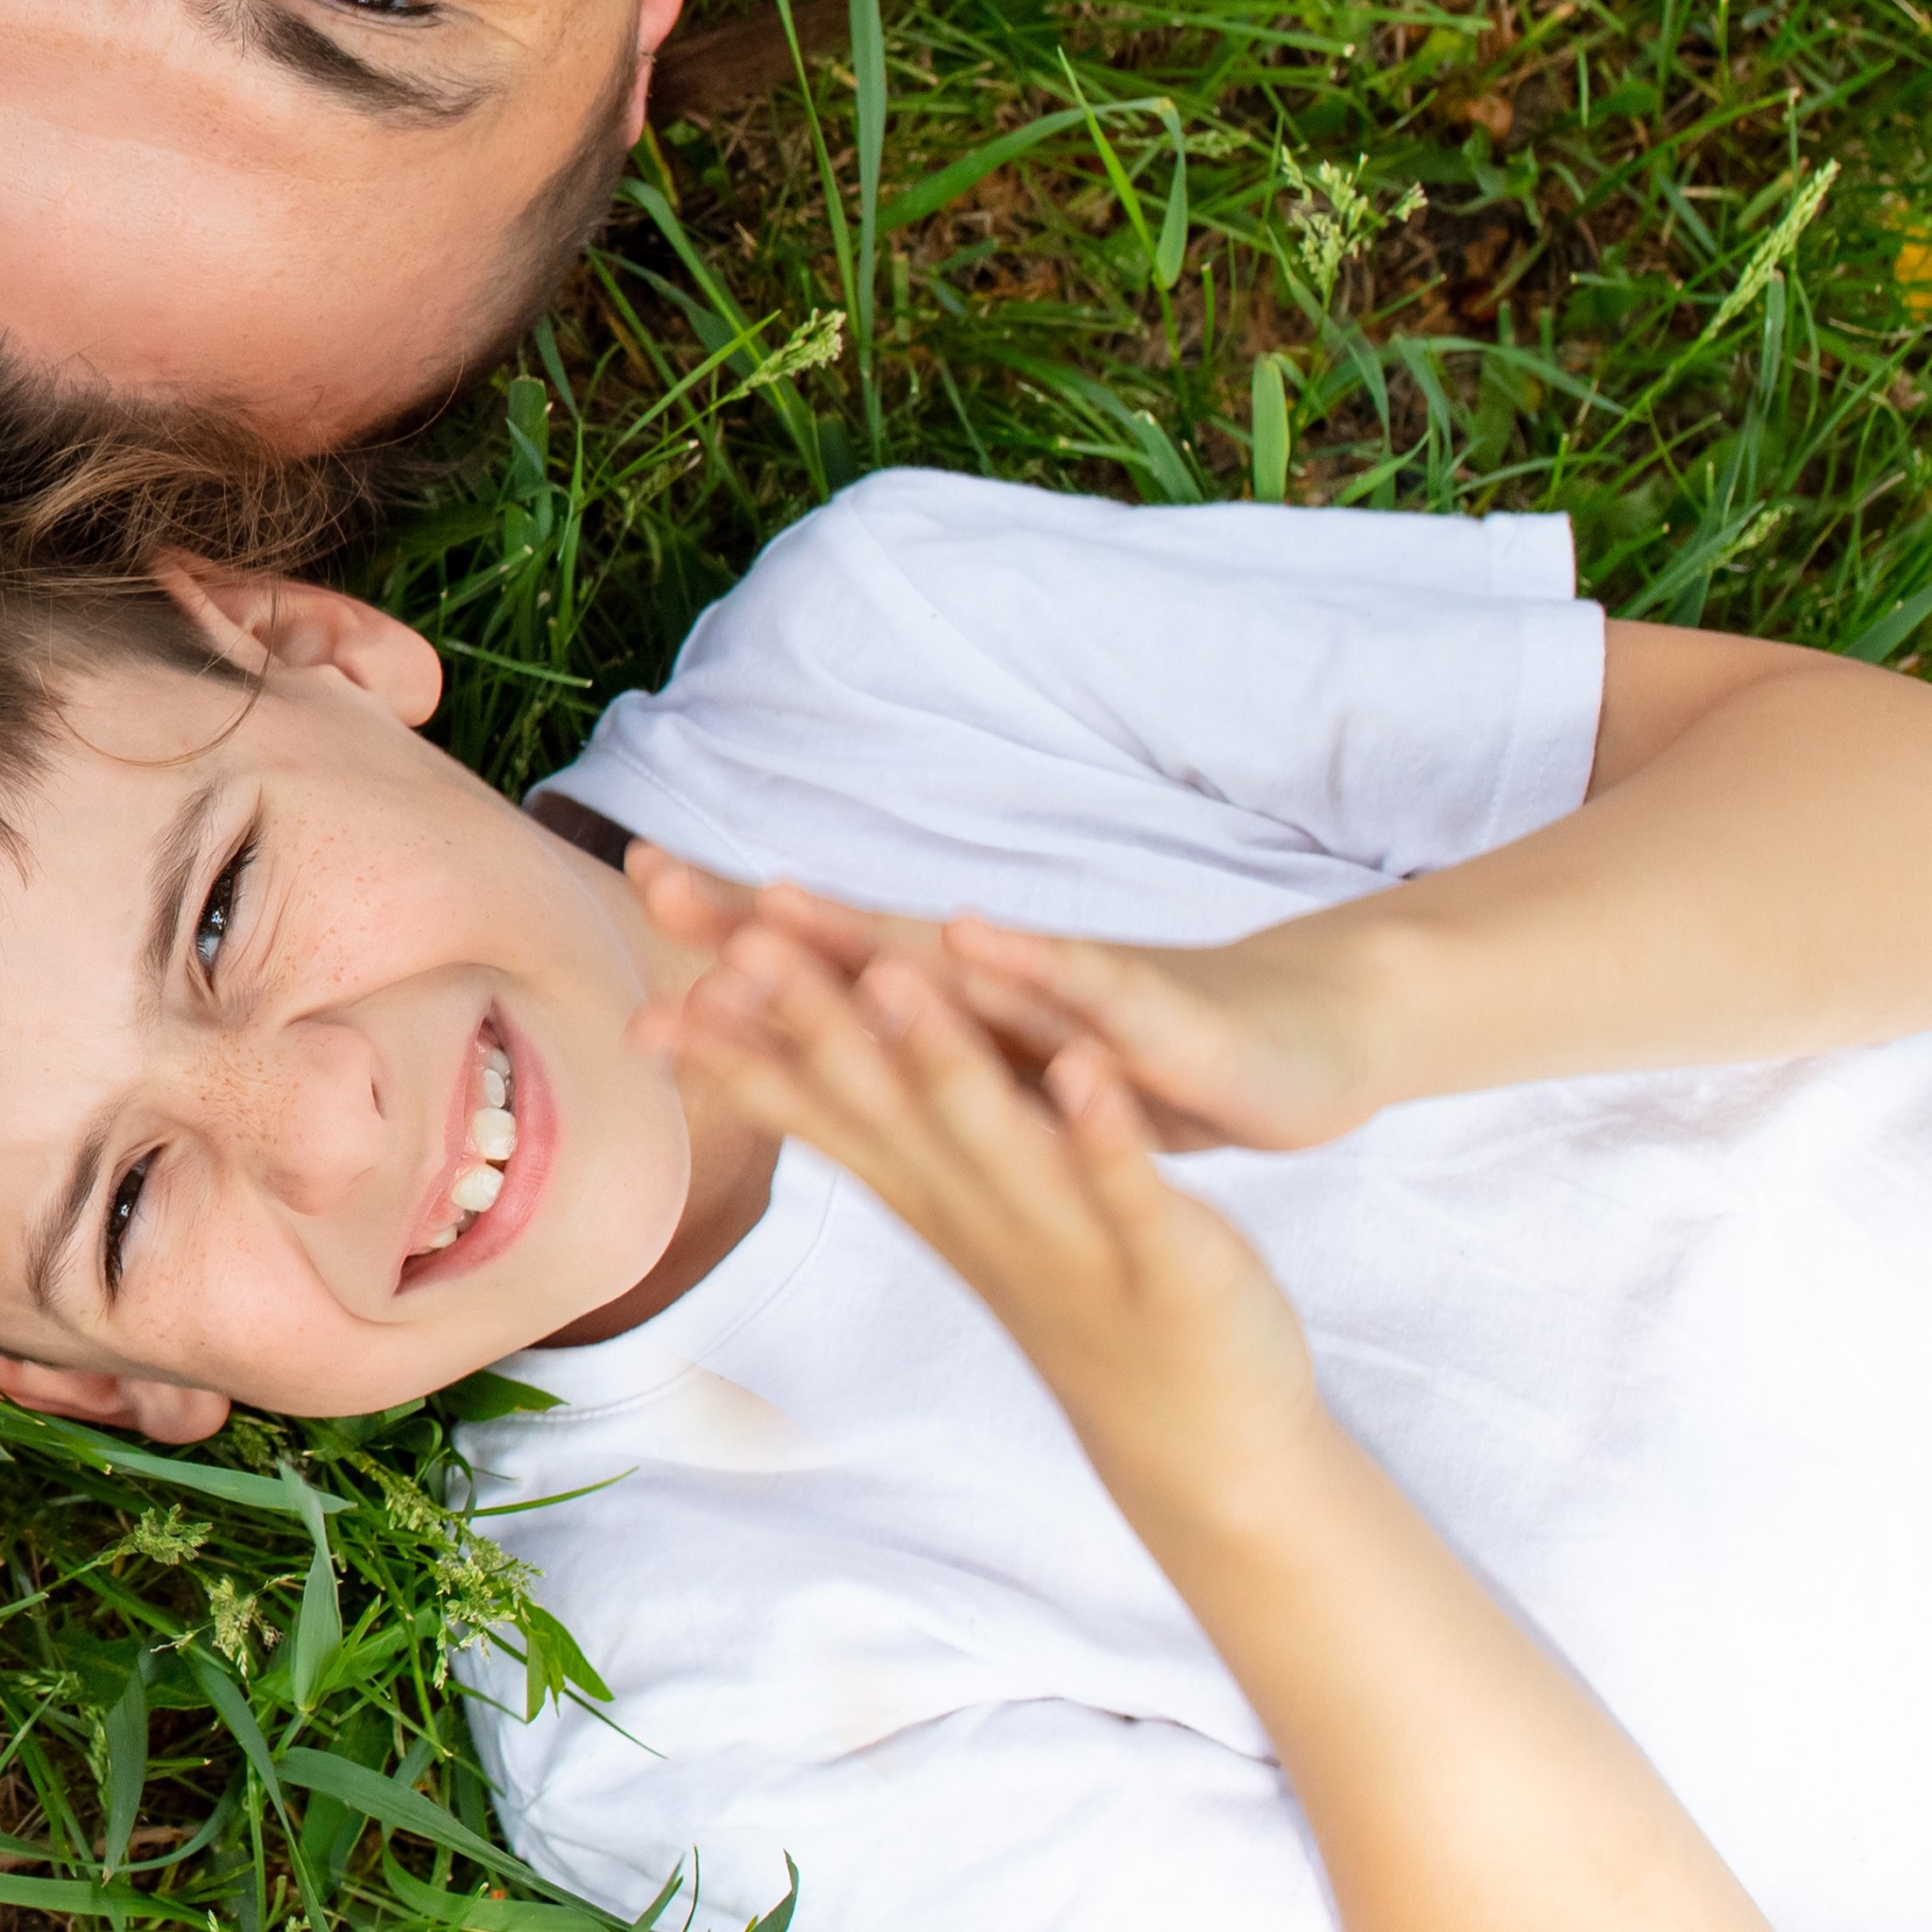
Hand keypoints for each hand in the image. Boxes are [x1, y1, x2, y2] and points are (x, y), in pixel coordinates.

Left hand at [627, 846, 1388, 1151]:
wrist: (1301, 1043)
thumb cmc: (1141, 1050)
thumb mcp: (1016, 1053)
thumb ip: (921, 1025)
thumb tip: (806, 1003)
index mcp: (972, 1002)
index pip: (832, 961)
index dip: (731, 931)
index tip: (630, 886)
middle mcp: (1011, 979)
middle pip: (869, 939)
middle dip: (759, 916)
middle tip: (652, 878)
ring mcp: (1087, 990)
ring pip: (969, 961)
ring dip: (876, 938)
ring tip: (780, 908)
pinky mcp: (1171, 1022)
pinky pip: (1100, 995)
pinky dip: (1044, 973)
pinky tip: (985, 946)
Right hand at [653, 918, 1321, 1478]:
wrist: (1195, 1444)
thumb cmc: (1077, 1295)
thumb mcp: (959, 1212)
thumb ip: (883, 1140)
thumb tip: (782, 1086)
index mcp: (925, 1192)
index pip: (811, 1113)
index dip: (735, 1055)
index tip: (648, 1003)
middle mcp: (972, 1211)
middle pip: (877, 1103)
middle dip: (810, 1021)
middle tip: (731, 949)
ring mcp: (1065, 1235)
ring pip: (987, 1132)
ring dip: (936, 1057)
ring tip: (886, 977)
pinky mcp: (1160, 1255)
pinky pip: (1125, 1184)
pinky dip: (1102, 1127)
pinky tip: (1086, 1065)